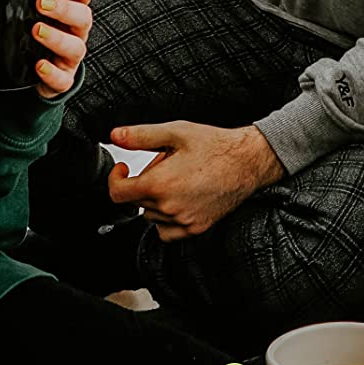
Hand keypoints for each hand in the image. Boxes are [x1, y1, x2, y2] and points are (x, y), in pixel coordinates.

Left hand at [33, 0, 93, 98]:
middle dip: (64, 8)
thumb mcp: (29, 13)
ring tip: (36, 30)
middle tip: (40, 3)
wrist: (31, 72)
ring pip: (76, 47)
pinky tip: (39, 65)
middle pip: (84, 17)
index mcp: (71, 10)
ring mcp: (70, 57)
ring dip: (57, 37)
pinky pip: (63, 79)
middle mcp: (75, 32)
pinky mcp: (63, 79)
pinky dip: (52, 73)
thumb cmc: (32, 35)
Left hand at [106, 120, 282, 239]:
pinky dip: (166, 219)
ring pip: (151, 216)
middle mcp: (169, 207)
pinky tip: (179, 200)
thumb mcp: (176, 132)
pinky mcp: (196, 228)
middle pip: (138, 201)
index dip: (116, 179)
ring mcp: (183, 221)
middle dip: (145, 181)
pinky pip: (167, 232)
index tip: (123, 170)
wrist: (247, 162)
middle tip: (166, 164)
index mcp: (160, 184)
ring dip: (155, 200)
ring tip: (177, 179)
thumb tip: (116, 135)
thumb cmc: (215, 146)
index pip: (119, 193)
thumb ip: (141, 135)